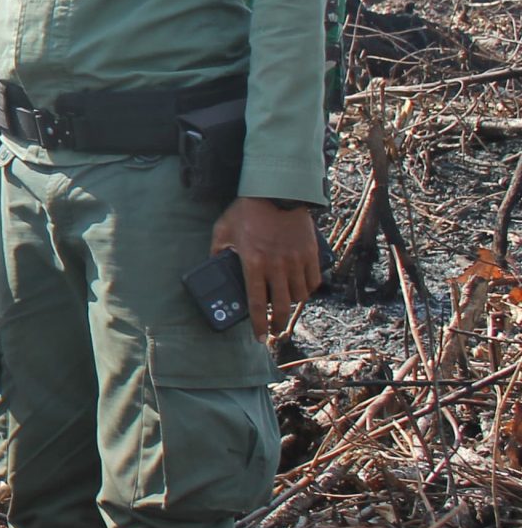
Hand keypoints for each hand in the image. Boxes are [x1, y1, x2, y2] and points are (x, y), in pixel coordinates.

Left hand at [211, 197, 322, 341]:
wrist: (277, 190)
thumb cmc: (247, 210)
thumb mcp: (223, 229)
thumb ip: (218, 250)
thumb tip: (214, 264)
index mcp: (253, 263)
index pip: (257, 304)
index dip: (258, 325)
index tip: (260, 337)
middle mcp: (276, 266)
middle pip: (282, 306)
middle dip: (279, 324)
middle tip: (275, 331)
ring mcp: (295, 261)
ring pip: (299, 296)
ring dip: (292, 305)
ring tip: (285, 305)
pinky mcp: (311, 254)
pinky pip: (313, 281)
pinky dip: (307, 289)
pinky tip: (300, 289)